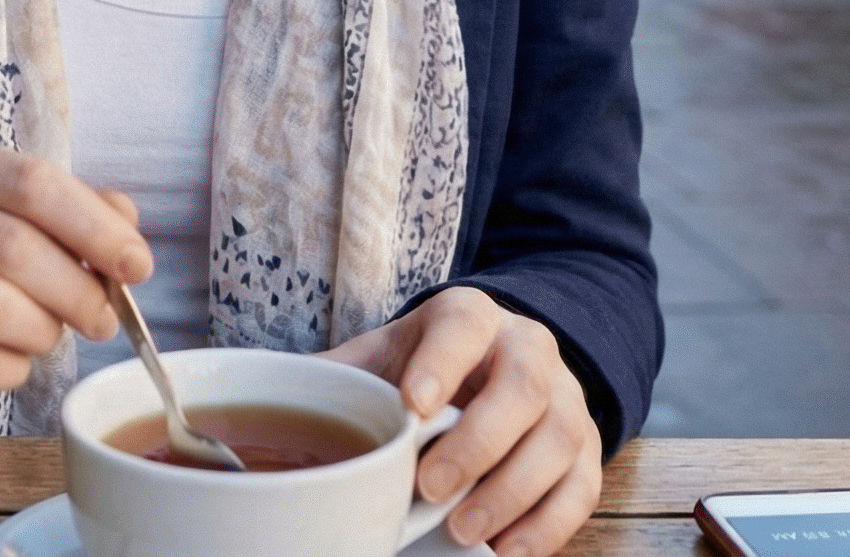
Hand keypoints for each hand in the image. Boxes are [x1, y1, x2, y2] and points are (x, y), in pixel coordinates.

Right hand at [0, 136, 150, 423]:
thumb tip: (126, 224)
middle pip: (13, 245)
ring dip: (42, 330)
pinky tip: (12, 363)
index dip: (94, 225)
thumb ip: (63, 211)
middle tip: (104, 318)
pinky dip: (10, 368)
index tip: (137, 264)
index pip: (30, 181)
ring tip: (50, 336)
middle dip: (78, 289)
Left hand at [320, 287, 599, 554]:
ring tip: (463, 531)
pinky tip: (507, 550)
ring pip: (558, 440)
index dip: (440, 364)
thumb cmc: (422, 368)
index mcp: (470, 316)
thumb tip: (263, 407)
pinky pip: (582, 488)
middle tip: (430, 488)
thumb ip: (333, 379)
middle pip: (522, 389)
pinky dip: (547, 525)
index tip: (412, 406)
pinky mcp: (586, 449)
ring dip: (512, 492)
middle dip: (478, 444)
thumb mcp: (379, 359)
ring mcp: (566, 398)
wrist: (493, 365)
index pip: (462, 327)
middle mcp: (528, 348)